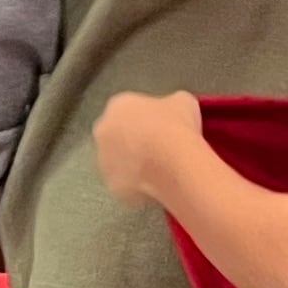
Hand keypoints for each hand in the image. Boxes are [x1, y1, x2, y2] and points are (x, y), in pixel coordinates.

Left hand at [92, 89, 203, 206]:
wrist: (173, 163)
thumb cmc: (177, 127)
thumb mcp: (184, 102)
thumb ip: (171, 104)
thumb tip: (174, 109)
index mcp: (118, 105)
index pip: (128, 110)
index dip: (147, 119)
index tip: (162, 127)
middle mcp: (103, 130)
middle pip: (117, 135)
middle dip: (133, 141)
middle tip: (158, 148)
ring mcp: (103, 160)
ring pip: (118, 161)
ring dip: (133, 163)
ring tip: (159, 168)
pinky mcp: (111, 185)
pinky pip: (125, 184)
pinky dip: (137, 185)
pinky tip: (156, 183)